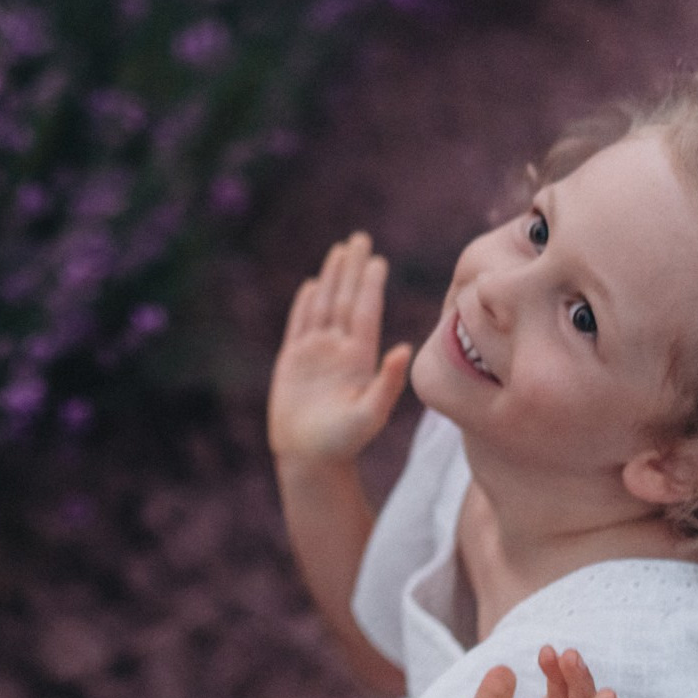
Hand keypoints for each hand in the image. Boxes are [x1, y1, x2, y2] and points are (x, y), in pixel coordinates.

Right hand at [268, 232, 410, 467]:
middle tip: (360, 238)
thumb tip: (404, 348)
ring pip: (324, 305)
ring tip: (338, 250)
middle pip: (345, 299)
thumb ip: (388, 381)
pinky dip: (305, 304)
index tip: (377, 258)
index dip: (369, 285)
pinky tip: (312, 285)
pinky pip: (299, 324)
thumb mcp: (371, 414)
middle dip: (352, 269)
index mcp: (359, 358)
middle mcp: (339, 350)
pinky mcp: (292, 361)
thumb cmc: (344, 442)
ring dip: (331, 277)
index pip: (364, 312)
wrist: (310, 459)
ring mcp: (315, 353)